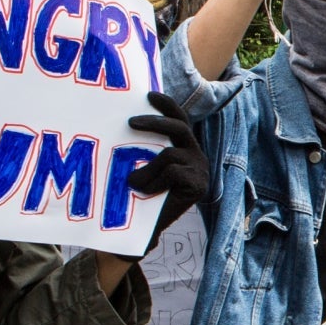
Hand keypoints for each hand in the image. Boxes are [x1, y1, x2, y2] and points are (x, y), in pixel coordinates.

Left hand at [125, 90, 208, 246]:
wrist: (145, 230)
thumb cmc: (140, 196)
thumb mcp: (142, 166)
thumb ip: (143, 148)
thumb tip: (126, 119)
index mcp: (184, 148)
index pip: (180, 119)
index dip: (167, 105)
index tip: (148, 94)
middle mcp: (196, 155)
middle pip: (179, 127)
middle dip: (155, 122)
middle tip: (130, 122)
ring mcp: (199, 170)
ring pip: (169, 154)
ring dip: (147, 169)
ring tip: (133, 184)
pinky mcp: (198, 184)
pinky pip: (172, 171)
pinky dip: (154, 181)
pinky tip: (148, 193)